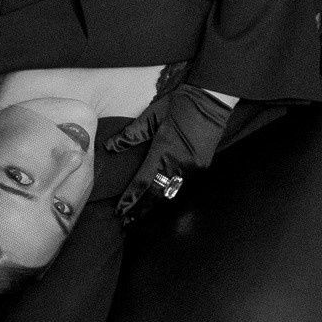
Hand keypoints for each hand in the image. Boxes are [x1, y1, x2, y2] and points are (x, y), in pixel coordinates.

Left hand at [107, 84, 234, 226]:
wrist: (211, 99)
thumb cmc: (179, 103)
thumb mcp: (152, 115)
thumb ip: (131, 134)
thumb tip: (110, 147)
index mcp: (164, 150)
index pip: (144, 182)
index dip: (131, 199)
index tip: (120, 212)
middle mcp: (179, 163)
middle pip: (157, 194)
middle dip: (141, 209)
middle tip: (127, 222)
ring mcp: (193, 166)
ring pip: (171, 192)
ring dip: (156, 204)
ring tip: (141, 215)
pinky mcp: (202, 165)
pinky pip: (182, 183)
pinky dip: (170, 192)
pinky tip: (161, 198)